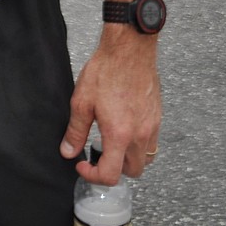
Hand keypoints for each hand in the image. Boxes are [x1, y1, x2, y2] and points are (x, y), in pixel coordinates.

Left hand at [60, 30, 161, 182]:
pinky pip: (152, 142)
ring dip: (129, 158)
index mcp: (120, 134)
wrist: (129, 49)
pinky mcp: (158, 116)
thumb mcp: (82, 101)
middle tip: (98, 152)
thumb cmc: (106, 71)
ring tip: (113, 141)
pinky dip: (139, 144)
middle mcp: (140, 135)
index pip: (111, 175)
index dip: (93, 176)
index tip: (83, 164)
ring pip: (146, 158)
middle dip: (114, 169)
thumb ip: (75, 131)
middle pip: (133, 172)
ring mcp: (152, 126)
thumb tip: (68, 151)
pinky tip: (125, 126)